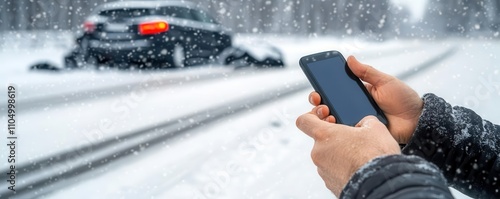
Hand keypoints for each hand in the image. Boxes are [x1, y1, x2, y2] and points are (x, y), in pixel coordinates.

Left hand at [296, 108, 400, 195]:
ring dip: (339, 154)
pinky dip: (342, 168)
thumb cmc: (375, 155)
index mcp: (324, 135)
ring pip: (327, 156)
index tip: (323, 117)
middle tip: (353, 139)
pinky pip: (333, 171)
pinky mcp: (330, 183)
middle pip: (320, 140)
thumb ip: (364, 121)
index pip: (304, 121)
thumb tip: (365, 123)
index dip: (311, 116)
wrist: (380, 183)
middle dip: (335, 138)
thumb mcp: (374, 128)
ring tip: (359, 156)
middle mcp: (318, 153)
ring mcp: (322, 170)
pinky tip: (358, 168)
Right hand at [308, 56, 422, 143]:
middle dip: (319, 102)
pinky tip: (332, 125)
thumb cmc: (403, 100)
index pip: (336, 88)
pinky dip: (335, 129)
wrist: (417, 123)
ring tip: (325, 112)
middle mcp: (354, 107)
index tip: (316, 83)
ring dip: (324, 115)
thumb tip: (350, 59)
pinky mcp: (360, 134)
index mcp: (359, 93)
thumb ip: (366, 72)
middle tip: (318, 100)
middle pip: (330, 104)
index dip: (323, 86)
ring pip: (333, 119)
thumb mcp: (385, 82)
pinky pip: (344, 132)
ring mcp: (356, 121)